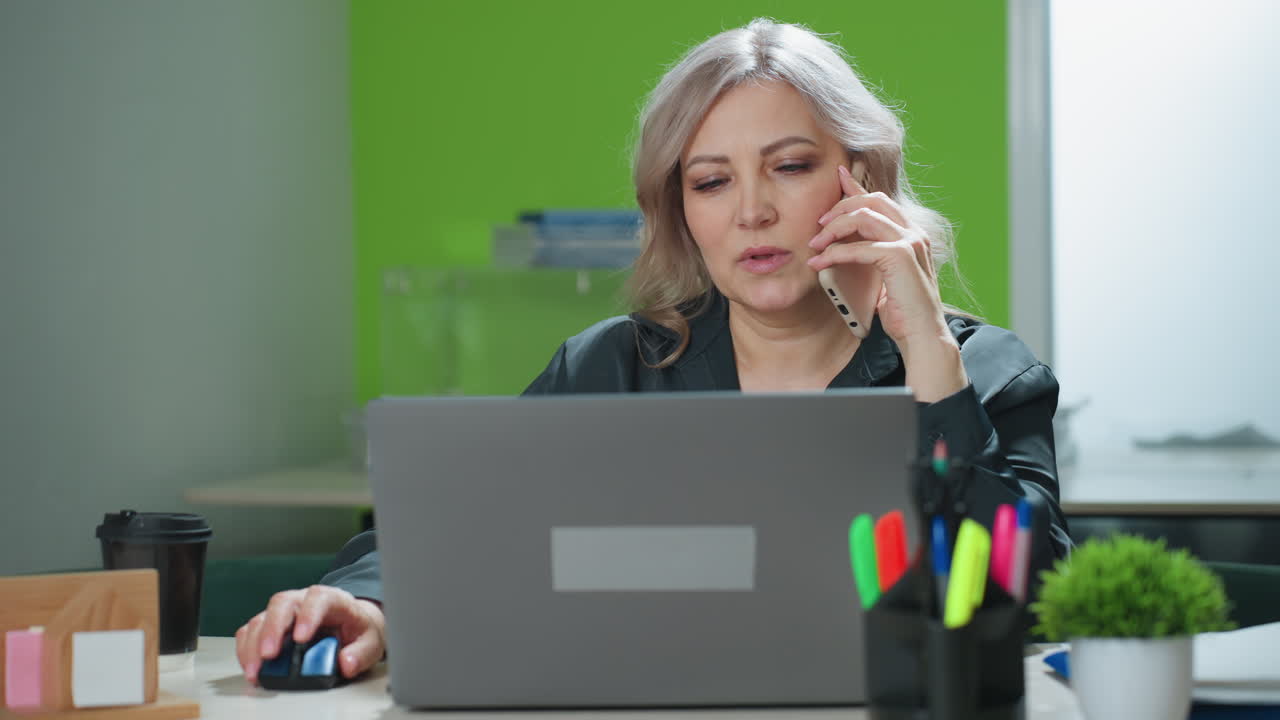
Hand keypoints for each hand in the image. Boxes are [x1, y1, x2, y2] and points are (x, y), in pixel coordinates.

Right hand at [235, 585, 385, 685]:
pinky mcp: (271, 625)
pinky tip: (250, 665)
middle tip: (268, 655)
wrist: (353, 624)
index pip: (319, 598)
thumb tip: (346, 662)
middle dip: (272, 629)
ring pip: (262, 617)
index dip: (308, 616)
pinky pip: (251, 631)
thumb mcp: (372, 641)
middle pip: (283, 604)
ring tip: (255, 670)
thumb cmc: (359, 629)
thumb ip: (362, 652)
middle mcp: (305, 601)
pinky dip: (246, 648)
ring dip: (254, 644)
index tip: (301, 638)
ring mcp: (286, 612)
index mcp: (333, 599)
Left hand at [806, 165, 967, 401]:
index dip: (856, 186)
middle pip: (871, 200)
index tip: (837, 175)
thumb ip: (870, 254)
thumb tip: (843, 243)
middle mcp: (914, 232)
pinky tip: (820, 264)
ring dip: (833, 229)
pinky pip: (860, 247)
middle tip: (818, 225)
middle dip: (840, 207)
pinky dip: (835, 254)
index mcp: (911, 234)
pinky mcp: (900, 258)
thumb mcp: (882, 276)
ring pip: (863, 217)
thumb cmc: (902, 312)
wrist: (922, 336)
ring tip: (815, 244)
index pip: (880, 200)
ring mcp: (910, 243)